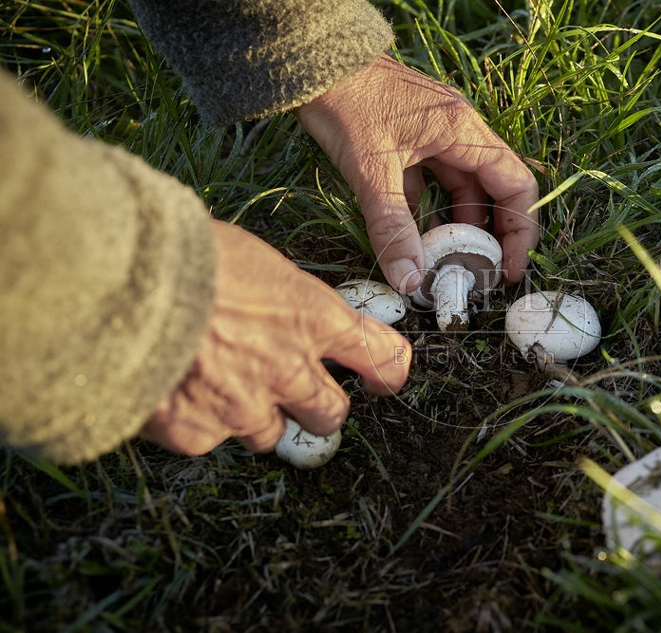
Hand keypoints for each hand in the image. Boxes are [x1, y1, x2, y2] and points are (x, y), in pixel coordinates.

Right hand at [141, 220, 410, 455]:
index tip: (383, 379)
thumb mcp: (256, 262)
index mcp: (313, 318)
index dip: (387, 372)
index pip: (380, 356)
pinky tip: (170, 386)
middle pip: (331, 414)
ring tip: (214, 382)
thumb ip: (283, 301)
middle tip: (295, 396)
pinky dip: (195, 420)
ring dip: (252, 416)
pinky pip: (209, 438)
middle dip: (317, 408)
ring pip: (271, 435)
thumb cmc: (185, 252)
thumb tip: (281, 312)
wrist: (118, 280)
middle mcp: (290, 370)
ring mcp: (246, 408)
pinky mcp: (200, 433)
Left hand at [294, 55, 539, 292]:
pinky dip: (430, 213)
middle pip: (494, 190)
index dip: (519, 231)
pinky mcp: (412, 140)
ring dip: (458, 226)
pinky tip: (419, 240)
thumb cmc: (345, 105)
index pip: (515, 185)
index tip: (508, 269)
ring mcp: (436, 135)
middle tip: (479, 274)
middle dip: (490, 235)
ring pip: (462, 188)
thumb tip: (410, 280)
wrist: (310, 63)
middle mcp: (459, 132)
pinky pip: (434, 182)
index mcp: (463, 132)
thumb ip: (393, 228)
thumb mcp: (371, 172)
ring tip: (447, 264)